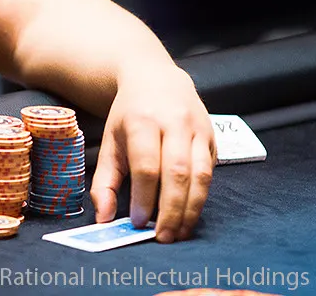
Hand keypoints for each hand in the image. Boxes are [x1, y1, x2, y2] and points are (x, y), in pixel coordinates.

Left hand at [89, 66, 214, 242]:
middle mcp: (173, 123)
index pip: (146, 165)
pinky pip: (210, 171)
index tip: (138, 222)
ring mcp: (197, 128)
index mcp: (142, 121)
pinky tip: (190, 214)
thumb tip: (103, 217)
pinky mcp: (212, 136)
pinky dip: (201, 197)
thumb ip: (104, 181)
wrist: (155, 78)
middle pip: (177, 173)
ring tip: (179, 233)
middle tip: (163, 237)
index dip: (144, 197)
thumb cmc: (129, 114)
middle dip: (171, 210)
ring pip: (200, 175)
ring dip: (191, 209)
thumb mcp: (109, 141)